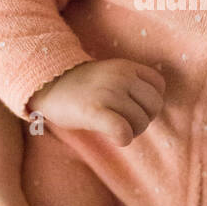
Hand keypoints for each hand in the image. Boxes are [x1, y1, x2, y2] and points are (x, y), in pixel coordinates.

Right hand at [29, 58, 164, 146]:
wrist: (47, 85)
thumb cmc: (80, 87)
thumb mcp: (110, 75)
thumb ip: (132, 85)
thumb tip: (152, 111)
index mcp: (126, 67)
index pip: (159, 85)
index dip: (151, 101)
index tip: (135, 108)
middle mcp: (121, 77)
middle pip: (154, 106)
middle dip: (144, 119)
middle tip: (126, 122)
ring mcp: (108, 93)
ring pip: (140, 122)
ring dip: (131, 131)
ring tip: (114, 128)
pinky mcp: (94, 111)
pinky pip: (124, 131)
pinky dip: (123, 138)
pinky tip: (114, 137)